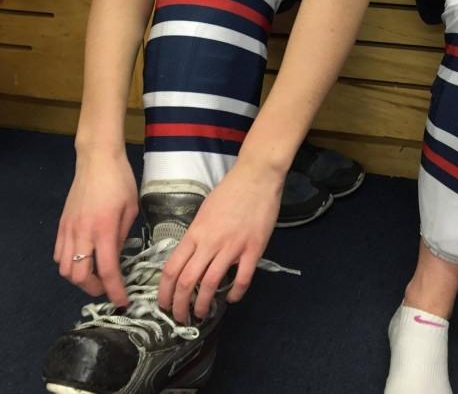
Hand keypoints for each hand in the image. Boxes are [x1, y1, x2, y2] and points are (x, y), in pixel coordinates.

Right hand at [54, 149, 138, 307]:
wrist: (97, 159)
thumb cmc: (120, 181)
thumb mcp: (131, 209)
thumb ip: (123, 236)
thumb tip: (118, 256)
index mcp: (104, 230)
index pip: (107, 270)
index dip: (114, 290)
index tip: (122, 301)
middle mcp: (83, 233)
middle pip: (79, 276)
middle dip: (94, 288)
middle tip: (108, 286)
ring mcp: (69, 230)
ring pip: (65, 269)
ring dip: (79, 278)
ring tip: (95, 274)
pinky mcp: (61, 225)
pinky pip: (59, 255)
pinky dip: (68, 264)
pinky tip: (82, 259)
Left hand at [157, 157, 283, 324]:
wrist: (257, 176)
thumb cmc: (230, 191)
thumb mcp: (204, 211)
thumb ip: (197, 235)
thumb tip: (189, 256)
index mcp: (195, 232)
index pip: (172, 268)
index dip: (164, 292)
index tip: (163, 305)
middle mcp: (210, 242)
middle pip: (187, 281)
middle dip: (180, 306)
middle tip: (180, 318)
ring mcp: (233, 246)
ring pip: (210, 284)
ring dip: (203, 304)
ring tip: (202, 314)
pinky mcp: (253, 249)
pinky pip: (243, 278)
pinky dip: (235, 293)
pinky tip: (231, 298)